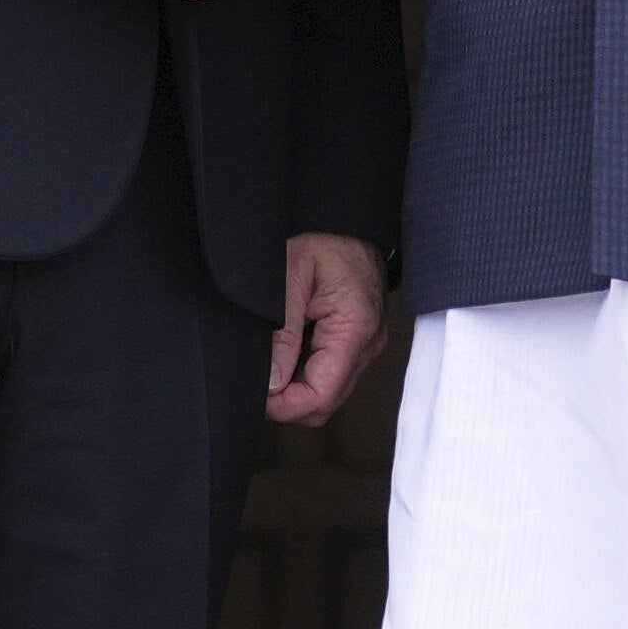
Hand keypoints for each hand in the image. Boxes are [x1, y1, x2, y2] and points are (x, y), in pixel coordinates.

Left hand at [268, 233, 392, 427]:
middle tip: (259, 381)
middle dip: (289, 403)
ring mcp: (367, 346)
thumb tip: (272, 383)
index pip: (321, 396)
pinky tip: (291, 353)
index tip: (259, 394)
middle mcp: (368, 345)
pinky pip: (334, 376)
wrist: (350, 222)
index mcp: (354, 328)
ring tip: (274, 362)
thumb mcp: (290, 278)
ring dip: (297, 390)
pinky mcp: (361, 343)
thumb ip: (282, 334)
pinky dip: (308, 375)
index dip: (285, 406)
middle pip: (326, 404)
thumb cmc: (324, 239)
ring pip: (330, 395)